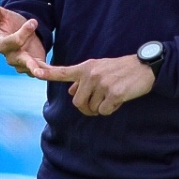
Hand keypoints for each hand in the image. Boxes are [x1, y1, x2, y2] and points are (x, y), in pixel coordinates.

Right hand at [0, 3, 46, 77]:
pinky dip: (47, 74)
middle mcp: (11, 57)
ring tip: (43, 74)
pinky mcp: (34, 67)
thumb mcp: (5, 17)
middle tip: (35, 65)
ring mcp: (22, 64)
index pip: (13, 41)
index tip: (34, 21)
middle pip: (19, 59)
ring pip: (29, 69)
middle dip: (28, 62)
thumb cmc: (11, 24)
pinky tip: (54, 75)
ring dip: (37, 71)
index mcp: (3, 45)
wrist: (21, 33)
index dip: (23, 32)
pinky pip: (41, 72)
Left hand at [34, 54, 153, 115]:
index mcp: (86, 67)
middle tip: (99, 103)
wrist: (144, 67)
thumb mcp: (99, 69)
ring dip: (100, 109)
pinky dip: (110, 109)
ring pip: (91, 108)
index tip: (34, 70)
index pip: (63, 71)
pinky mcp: (113, 93)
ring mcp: (102, 83)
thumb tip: (70, 91)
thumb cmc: (120, 69)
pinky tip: (119, 99)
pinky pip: (104, 111)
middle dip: (86, 108)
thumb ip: (83, 80)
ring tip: (111, 96)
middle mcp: (91, 74)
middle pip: (77, 103)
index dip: (48, 73)